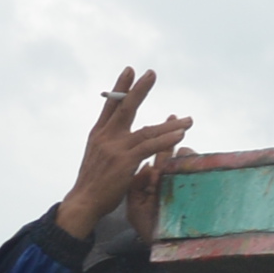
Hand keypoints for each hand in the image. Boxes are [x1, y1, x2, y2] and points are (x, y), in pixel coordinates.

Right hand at [53, 68, 194, 241]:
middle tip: (151, 73)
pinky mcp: (124, 161)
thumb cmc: (94, 183)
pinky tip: (180, 135)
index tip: (130, 70)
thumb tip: (130, 138)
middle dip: (139, 89)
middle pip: (125, 106)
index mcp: (98, 133)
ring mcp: (115, 147)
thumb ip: (113, 144)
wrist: (84, 202)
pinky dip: (166, 140)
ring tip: (189, 120)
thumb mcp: (100, 156)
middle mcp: (105, 136)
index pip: (110, 105)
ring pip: (147, 130)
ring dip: (171, 126)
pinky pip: (150, 147)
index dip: (120, 87)